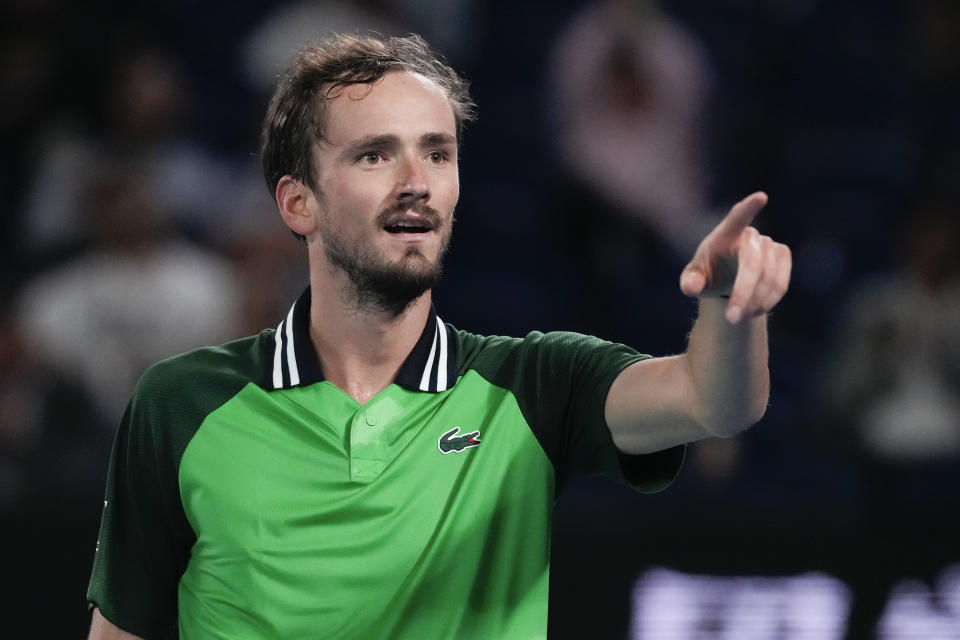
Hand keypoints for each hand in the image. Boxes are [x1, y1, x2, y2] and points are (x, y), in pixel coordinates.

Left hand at [679, 191, 791, 323]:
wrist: (727, 279)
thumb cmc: (707, 275)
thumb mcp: (693, 279)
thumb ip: (690, 282)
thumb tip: (692, 287)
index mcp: (724, 235)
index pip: (737, 218)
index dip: (748, 208)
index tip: (761, 197)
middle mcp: (750, 236)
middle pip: (753, 263)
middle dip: (744, 292)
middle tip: (732, 318)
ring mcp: (769, 245)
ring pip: (770, 276)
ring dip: (754, 302)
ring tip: (737, 317)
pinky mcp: (783, 257)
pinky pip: (781, 283)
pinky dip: (768, 301)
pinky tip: (753, 311)